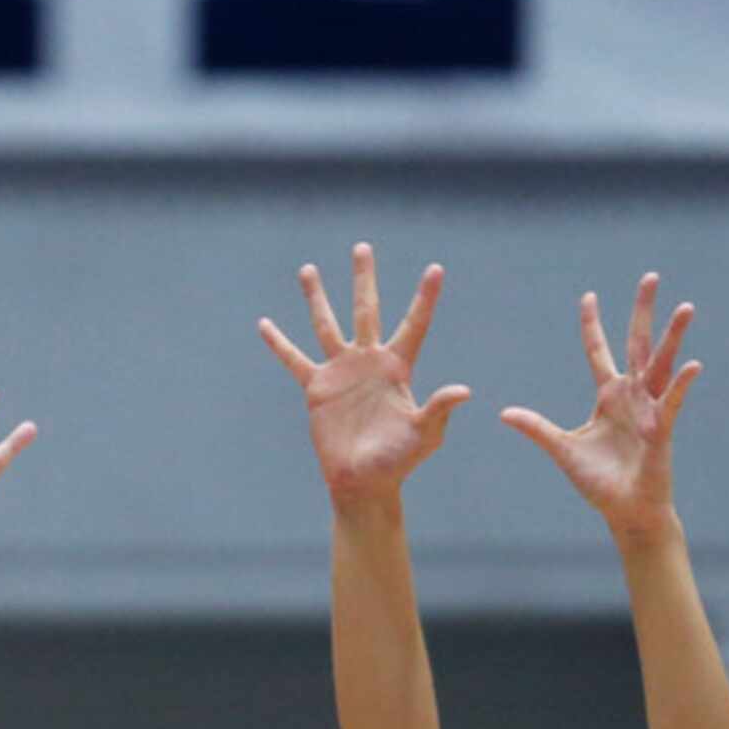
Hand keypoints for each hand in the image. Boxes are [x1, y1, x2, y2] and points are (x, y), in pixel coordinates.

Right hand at [260, 243, 470, 513]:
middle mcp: (369, 361)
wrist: (363, 481)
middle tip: (362, 247)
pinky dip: (279, 343)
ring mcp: (341, 371)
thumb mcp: (424, 435)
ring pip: (327, 325)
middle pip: (366, 310)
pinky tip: (265, 324)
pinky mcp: (317, 388)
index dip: (425, 297)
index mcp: (398, 367)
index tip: (436, 268)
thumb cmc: (398, 461)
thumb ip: (439, 409)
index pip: (414, 323)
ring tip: (309, 268)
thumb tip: (464, 391)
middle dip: (364, 279)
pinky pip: (294, 359)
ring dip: (318, 297)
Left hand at [499, 274, 701, 549]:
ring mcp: (649, 409)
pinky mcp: (662, 429)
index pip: (598, 351)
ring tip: (685, 306)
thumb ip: (537, 428)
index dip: (592, 324)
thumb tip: (504, 412)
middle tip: (649, 276)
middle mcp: (631, 395)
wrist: (625, 511)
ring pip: (660, 365)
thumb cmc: (599, 481)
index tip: (588, 295)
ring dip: (673, 337)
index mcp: (608, 396)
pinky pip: (671, 402)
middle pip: (636, 344)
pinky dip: (680, 385)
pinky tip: (691, 365)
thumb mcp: (562, 449)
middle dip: (642, 311)